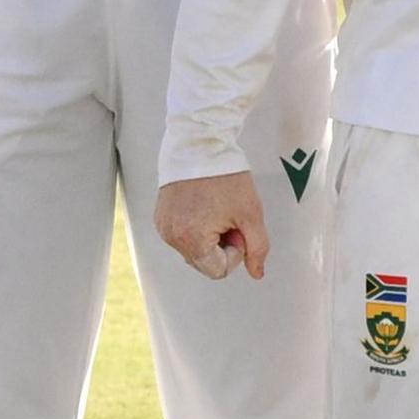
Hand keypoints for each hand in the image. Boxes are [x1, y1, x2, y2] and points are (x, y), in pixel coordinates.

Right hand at [156, 170, 271, 281]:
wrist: (198, 146)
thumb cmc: (225, 177)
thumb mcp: (251, 214)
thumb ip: (258, 248)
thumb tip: (257, 273)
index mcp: (192, 238)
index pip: (218, 271)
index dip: (234, 252)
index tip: (236, 227)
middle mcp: (172, 236)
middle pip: (204, 262)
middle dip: (220, 246)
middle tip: (227, 218)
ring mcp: (163, 226)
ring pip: (193, 250)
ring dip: (207, 238)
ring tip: (214, 210)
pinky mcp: (160, 217)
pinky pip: (182, 236)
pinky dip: (195, 228)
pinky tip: (202, 207)